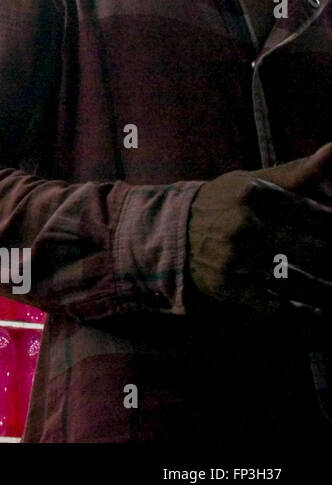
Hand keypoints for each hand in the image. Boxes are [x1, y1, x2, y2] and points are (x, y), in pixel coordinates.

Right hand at [188, 143, 331, 313]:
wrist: (168, 233)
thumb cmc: (222, 204)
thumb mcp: (251, 182)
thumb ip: (296, 172)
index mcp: (254, 194)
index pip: (319, 218)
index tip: (329, 235)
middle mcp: (244, 225)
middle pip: (316, 251)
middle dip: (328, 258)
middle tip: (327, 260)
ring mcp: (236, 259)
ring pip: (302, 281)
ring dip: (323, 289)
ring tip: (328, 288)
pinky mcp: (229, 289)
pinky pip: (277, 307)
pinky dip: (301, 312)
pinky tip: (314, 310)